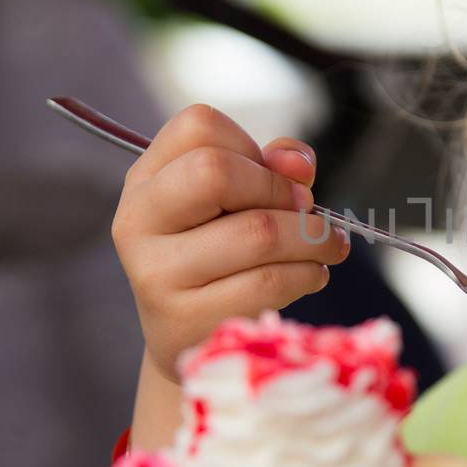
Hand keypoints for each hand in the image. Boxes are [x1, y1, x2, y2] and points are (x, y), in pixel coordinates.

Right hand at [111, 103, 349, 384]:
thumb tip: (298, 163)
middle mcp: (138, 221)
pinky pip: (268, 283)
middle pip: (216, 172)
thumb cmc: (221, 256)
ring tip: (328, 246)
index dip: (251, 146)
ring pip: (257, 232)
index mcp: (147, 179)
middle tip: (307, 211)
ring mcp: (155, 273)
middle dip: (281, 190)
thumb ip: (270, 166)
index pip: (199, 126)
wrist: (191, 340)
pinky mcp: (184, 320)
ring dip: (313, 237)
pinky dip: (308, 274)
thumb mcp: (237, 202)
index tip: (275, 178)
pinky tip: (311, 275)